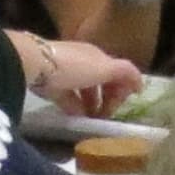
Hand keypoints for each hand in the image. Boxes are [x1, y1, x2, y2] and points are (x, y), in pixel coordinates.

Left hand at [21, 35, 147, 113]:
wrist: (35, 63)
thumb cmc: (74, 66)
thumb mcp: (104, 68)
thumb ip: (125, 73)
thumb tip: (140, 84)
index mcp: (99, 56)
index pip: (118, 72)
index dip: (123, 89)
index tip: (120, 107)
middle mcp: (84, 61)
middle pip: (102, 81)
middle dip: (108, 98)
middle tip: (107, 115)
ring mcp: (67, 72)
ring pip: (85, 90)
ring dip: (92, 104)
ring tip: (93, 119)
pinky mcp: (51, 83)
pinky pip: (68, 96)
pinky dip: (75, 106)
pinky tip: (77, 117)